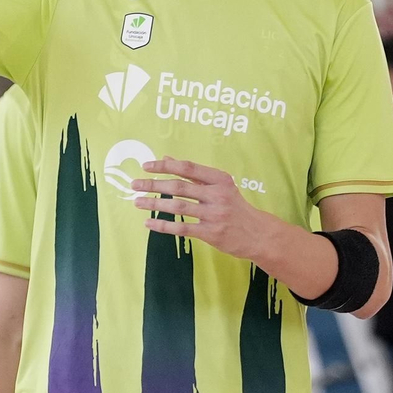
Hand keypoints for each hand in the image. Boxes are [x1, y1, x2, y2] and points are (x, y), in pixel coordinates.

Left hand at [131, 158, 267, 258]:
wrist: (258, 234)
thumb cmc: (235, 207)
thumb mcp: (220, 186)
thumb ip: (194, 174)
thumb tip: (167, 158)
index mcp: (220, 179)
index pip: (188, 168)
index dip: (165, 166)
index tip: (146, 166)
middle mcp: (217, 195)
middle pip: (179, 187)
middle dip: (154, 185)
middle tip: (134, 184)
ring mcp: (214, 215)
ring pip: (178, 207)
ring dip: (155, 204)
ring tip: (137, 202)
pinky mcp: (211, 233)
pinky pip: (182, 228)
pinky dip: (163, 225)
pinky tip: (149, 224)